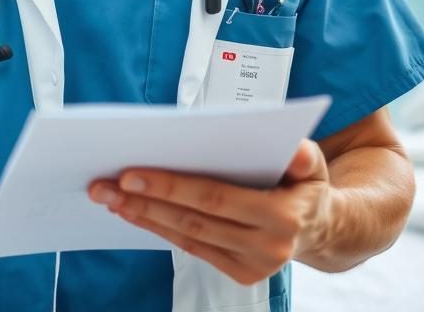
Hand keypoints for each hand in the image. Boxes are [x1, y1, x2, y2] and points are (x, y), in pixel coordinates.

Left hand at [88, 139, 332, 285]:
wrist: (319, 226)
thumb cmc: (304, 182)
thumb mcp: (312, 161)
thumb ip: (301, 153)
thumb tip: (292, 148)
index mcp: (283, 216)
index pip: (214, 198)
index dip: (169, 187)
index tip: (130, 173)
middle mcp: (268, 247)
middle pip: (192, 220)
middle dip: (143, 202)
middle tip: (103, 185)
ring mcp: (253, 267)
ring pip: (187, 237)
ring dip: (143, 216)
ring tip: (109, 197)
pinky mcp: (240, 275)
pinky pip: (192, 248)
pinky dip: (160, 229)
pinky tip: (135, 212)